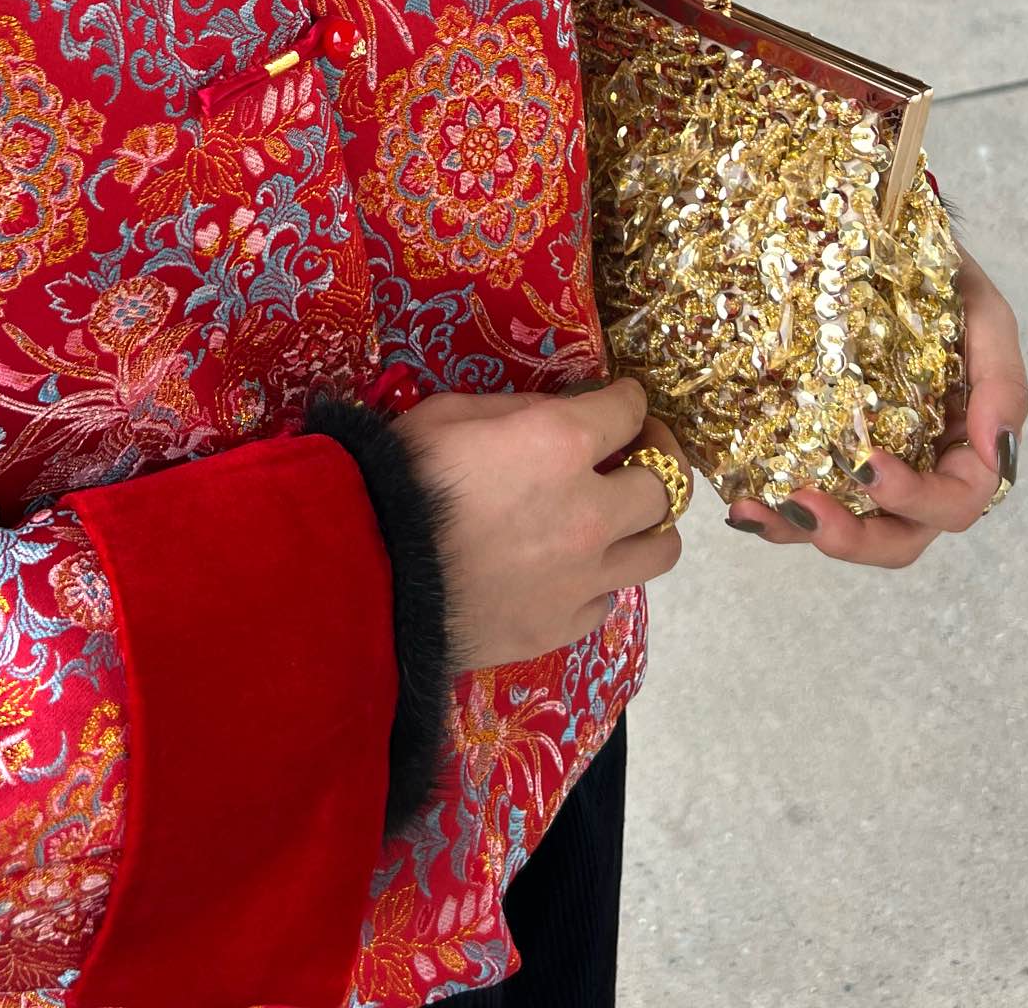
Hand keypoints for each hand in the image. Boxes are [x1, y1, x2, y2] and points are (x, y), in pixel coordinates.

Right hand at [395, 378, 692, 671]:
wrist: (361, 579)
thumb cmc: (397, 480)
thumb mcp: (452, 414)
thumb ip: (519, 412)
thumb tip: (558, 416)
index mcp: (562, 444)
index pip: (631, 411)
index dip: (630, 401)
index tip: (624, 402)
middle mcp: (591, 511)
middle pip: (666, 485)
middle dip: (658, 460)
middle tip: (638, 455)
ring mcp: (583, 576)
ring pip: (660, 551)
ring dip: (648, 527)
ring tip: (623, 518)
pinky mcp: (563, 626)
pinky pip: (610, 598)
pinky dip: (601, 579)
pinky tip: (572, 569)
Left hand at [725, 244, 1027, 566]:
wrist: (882, 236)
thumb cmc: (941, 278)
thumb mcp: (984, 313)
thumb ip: (1002, 379)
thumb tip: (998, 451)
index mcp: (966, 446)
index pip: (956, 501)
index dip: (914, 499)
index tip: (865, 466)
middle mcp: (920, 469)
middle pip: (900, 537)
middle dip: (854, 537)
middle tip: (805, 506)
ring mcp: (868, 467)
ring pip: (848, 529)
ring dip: (803, 530)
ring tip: (758, 512)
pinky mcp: (822, 454)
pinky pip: (803, 499)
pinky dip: (774, 513)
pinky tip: (742, 504)